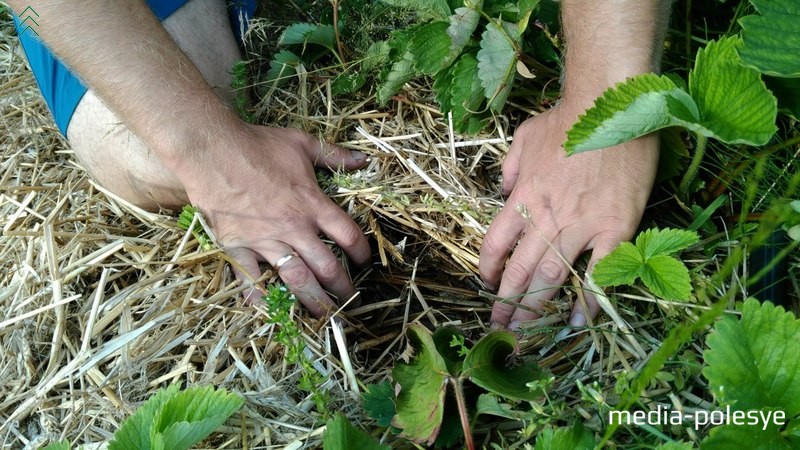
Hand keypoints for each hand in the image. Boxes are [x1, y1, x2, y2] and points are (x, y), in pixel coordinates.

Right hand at [179, 123, 370, 316]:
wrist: (211, 149)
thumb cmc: (258, 144)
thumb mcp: (302, 143)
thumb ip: (333, 155)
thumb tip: (363, 159)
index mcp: (313, 204)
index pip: (349, 235)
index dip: (362, 252)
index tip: (364, 262)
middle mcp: (294, 227)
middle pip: (327, 266)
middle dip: (343, 288)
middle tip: (351, 302)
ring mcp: (265, 240)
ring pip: (296, 279)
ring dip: (313, 300)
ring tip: (324, 316)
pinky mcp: (237, 245)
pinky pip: (250, 279)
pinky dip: (258, 297)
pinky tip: (268, 312)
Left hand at [479, 103, 658, 328]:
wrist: (613, 104)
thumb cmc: (570, 117)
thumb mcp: (525, 135)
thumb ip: (510, 167)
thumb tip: (503, 189)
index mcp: (523, 196)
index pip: (496, 242)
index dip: (489, 268)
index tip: (487, 285)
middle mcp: (546, 216)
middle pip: (519, 269)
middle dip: (507, 302)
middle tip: (500, 326)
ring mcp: (580, 225)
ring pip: (551, 276)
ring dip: (536, 309)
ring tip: (526, 333)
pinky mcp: (615, 228)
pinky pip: (598, 271)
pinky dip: (588, 300)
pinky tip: (578, 322)